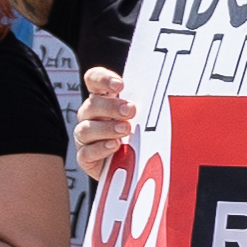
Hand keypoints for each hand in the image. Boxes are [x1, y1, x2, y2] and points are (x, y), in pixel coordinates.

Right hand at [73, 66, 135, 182]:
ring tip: (125, 130)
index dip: (102, 79)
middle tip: (130, 111)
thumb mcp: (142, 118)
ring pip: (86, 129)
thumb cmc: (138, 136)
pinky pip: (86, 152)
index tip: (120, 85)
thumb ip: (145, 106)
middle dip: (111, 107)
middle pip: (91, 105)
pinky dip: (100, 149)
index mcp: (102, 99)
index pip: (93, 80)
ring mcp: (85, 137)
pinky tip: (114, 146)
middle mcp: (90, 116)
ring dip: (106, 128)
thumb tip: (162, 97)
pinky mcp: (85, 158)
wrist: (133, 167)